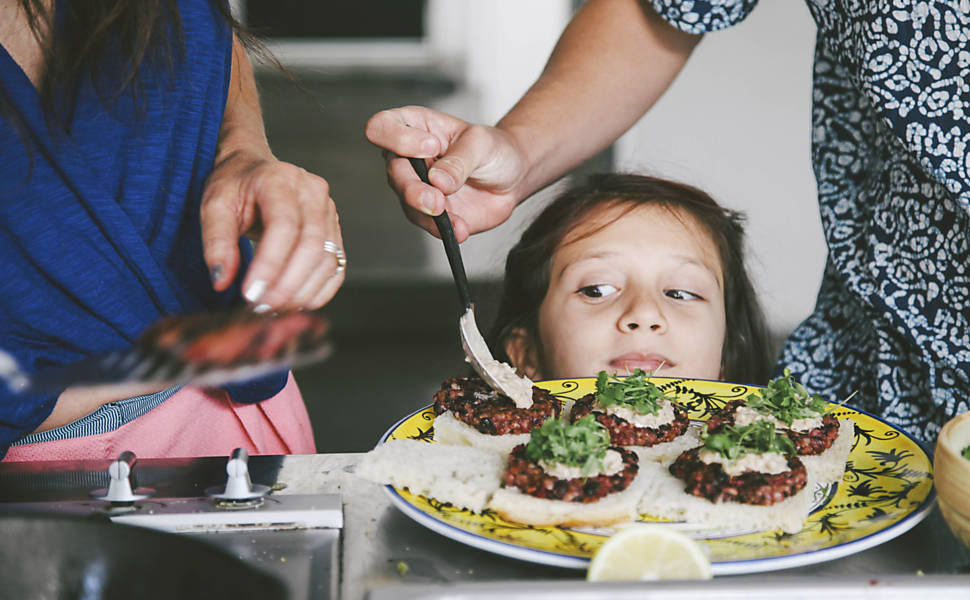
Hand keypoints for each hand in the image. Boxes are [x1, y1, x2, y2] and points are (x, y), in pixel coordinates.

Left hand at [200, 152, 344, 311]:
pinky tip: (297, 303)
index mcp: (279, 179)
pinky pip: (336, 267)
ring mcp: (329, 211)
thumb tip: (222, 281)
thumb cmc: (234, 186)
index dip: (270, 263)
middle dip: (287, 284)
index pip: (284, 225)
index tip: (250, 293)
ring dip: (302, 292)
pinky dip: (320, 291)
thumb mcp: (214, 206)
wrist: (254, 170)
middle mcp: (312, 192)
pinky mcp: (334, 230)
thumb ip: (216, 242)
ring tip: (274, 309)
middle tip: (261, 307)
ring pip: (327, 259)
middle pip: (311, 245)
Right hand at [365, 106, 526, 241]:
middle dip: (413, 188)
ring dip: (427, 212)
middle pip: (394, 171)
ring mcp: (417, 187)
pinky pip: (428, 224)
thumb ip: (459, 160)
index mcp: (415, 127)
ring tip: (449, 217)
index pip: (382, 127)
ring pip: (407, 201)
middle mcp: (408, 158)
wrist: (513, 178)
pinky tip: (460, 229)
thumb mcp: (481, 144)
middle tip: (436, 199)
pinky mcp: (429, 213)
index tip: (430, 147)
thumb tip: (436, 181)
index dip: (398, 139)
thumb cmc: (493, 149)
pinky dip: (444, 229)